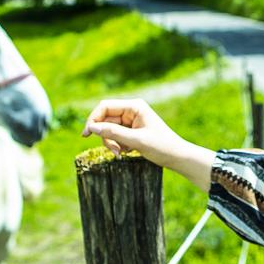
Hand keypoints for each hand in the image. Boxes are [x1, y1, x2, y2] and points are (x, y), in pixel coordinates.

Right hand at [82, 99, 213, 191]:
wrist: (177, 157)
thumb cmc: (162, 146)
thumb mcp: (136, 141)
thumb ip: (113, 133)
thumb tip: (91, 128)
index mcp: (134, 106)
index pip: (105, 107)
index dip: (93, 119)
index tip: (86, 135)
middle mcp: (131, 111)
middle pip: (105, 119)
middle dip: (105, 136)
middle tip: (113, 151)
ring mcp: (131, 121)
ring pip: (108, 129)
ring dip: (111, 143)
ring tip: (120, 153)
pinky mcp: (131, 131)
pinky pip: (115, 136)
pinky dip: (116, 145)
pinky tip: (127, 152)